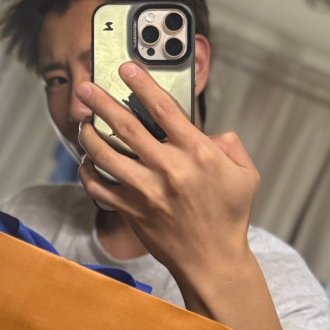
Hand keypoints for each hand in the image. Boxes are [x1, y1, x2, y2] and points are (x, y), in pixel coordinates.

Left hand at [77, 61, 259, 284]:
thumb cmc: (229, 216)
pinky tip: (87, 160)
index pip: (165, 109)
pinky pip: (98, 186)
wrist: (212, 261)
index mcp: (198, 154)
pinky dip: (87, 171)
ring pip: (105, 155)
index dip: (143, 84)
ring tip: (83, 122)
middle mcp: (168, 169)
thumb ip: (230, 144)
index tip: (127, 68)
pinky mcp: (131, 210)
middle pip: (126, 127)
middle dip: (101, 102)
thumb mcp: (246, 174)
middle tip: (85, 87)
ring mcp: (146, 191)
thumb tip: (211, 131)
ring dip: (88, 135)